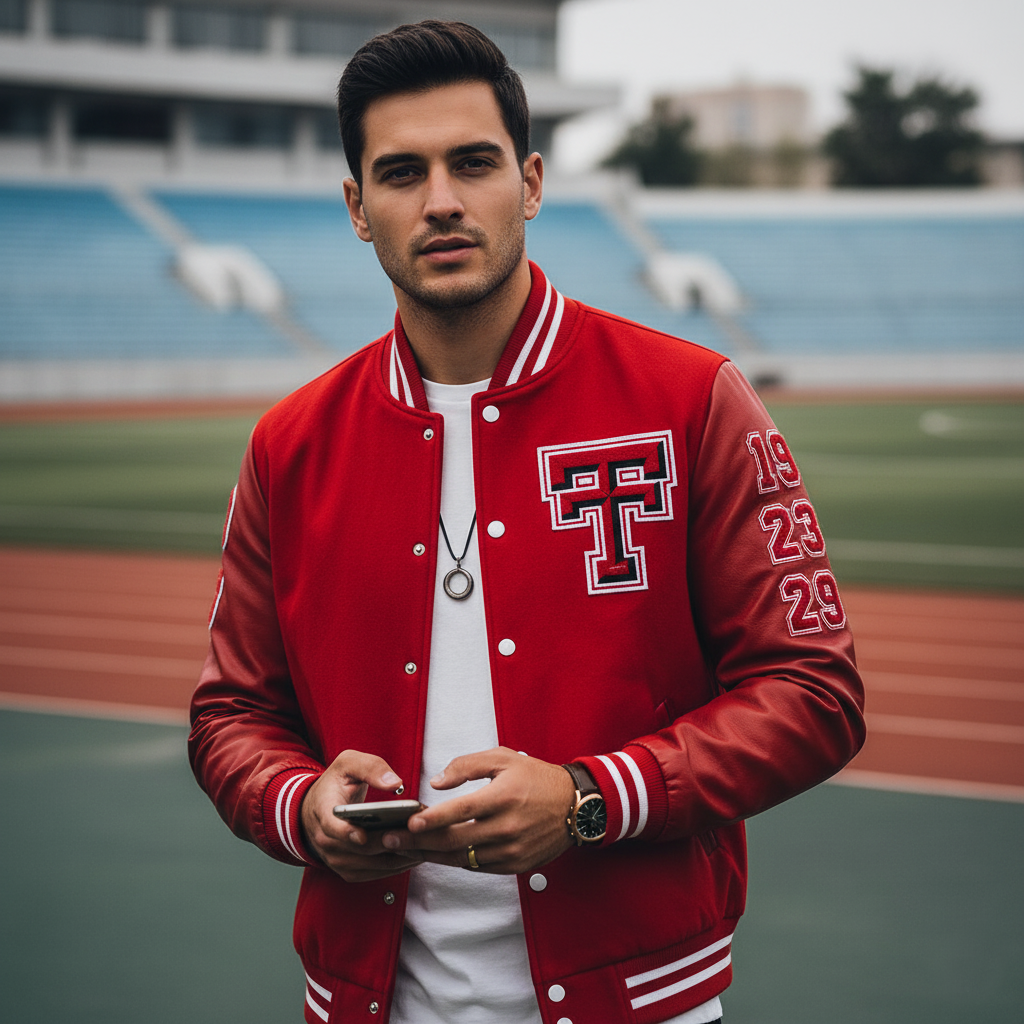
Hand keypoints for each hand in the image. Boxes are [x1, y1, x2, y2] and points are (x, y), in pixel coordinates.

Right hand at [301, 749, 422, 882]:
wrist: (316, 808)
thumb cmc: (335, 783)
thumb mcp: (348, 764)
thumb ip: (370, 768)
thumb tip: (395, 783)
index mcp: (324, 811)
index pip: (332, 827)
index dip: (346, 833)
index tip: (363, 835)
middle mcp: (327, 841)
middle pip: (361, 850)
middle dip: (390, 842)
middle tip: (418, 834)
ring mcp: (337, 859)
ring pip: (372, 865)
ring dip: (398, 857)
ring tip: (425, 843)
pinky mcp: (349, 870)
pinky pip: (375, 874)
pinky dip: (396, 865)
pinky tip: (416, 853)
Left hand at [381, 747, 575, 873]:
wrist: (576, 806)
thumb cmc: (537, 778)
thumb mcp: (503, 758)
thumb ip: (466, 766)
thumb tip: (436, 783)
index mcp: (504, 797)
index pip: (461, 811)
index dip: (432, 818)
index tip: (409, 822)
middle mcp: (507, 827)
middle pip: (454, 840)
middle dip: (419, 841)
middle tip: (391, 839)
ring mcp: (512, 850)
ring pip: (462, 857)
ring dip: (431, 854)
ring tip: (405, 848)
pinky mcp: (515, 865)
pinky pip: (477, 866)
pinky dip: (455, 859)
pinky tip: (437, 852)